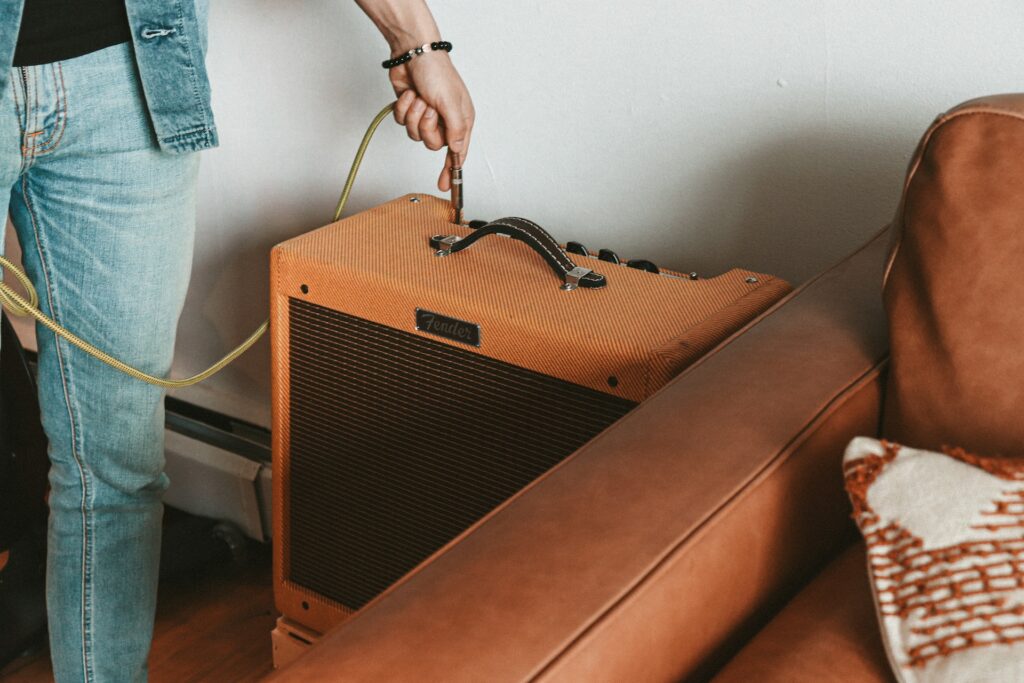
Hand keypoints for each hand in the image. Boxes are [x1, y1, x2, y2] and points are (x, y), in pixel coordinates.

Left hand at [389, 52, 473, 191]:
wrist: (413, 53)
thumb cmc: (437, 72)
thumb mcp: (451, 103)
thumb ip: (456, 129)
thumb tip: (457, 150)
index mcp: (461, 120)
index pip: (457, 153)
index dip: (451, 171)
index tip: (447, 187)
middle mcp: (445, 120)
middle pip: (432, 145)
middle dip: (426, 127)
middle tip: (428, 110)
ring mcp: (426, 116)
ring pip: (415, 135)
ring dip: (414, 116)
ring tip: (419, 99)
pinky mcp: (411, 110)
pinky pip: (403, 124)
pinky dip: (404, 110)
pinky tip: (410, 95)